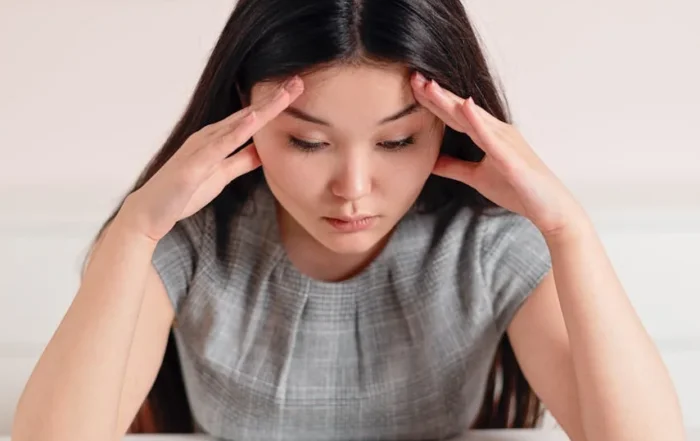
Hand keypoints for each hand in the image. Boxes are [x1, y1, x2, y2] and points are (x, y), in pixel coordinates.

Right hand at [121, 76, 304, 241]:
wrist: (149, 212)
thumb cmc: (182, 193)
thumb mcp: (222, 174)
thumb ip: (241, 160)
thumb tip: (264, 151)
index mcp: (216, 139)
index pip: (251, 119)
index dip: (275, 105)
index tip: (296, 91)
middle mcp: (209, 137)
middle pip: (248, 115)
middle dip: (274, 99)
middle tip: (298, 82)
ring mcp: (200, 148)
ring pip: (237, 124)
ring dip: (261, 109)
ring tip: (284, 93)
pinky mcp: (193, 165)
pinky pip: (219, 146)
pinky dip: (237, 131)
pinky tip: (253, 119)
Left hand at [410, 72, 586, 236]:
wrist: (551, 209)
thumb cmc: (519, 191)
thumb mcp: (476, 178)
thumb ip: (454, 167)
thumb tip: (430, 161)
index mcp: (489, 135)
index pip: (455, 115)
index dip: (433, 102)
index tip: (412, 87)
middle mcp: (497, 132)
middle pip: (460, 110)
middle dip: (436, 94)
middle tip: (413, 76)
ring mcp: (505, 142)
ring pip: (472, 118)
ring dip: (450, 101)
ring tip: (430, 85)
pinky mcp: (511, 158)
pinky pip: (491, 138)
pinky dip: (477, 121)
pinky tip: (465, 106)